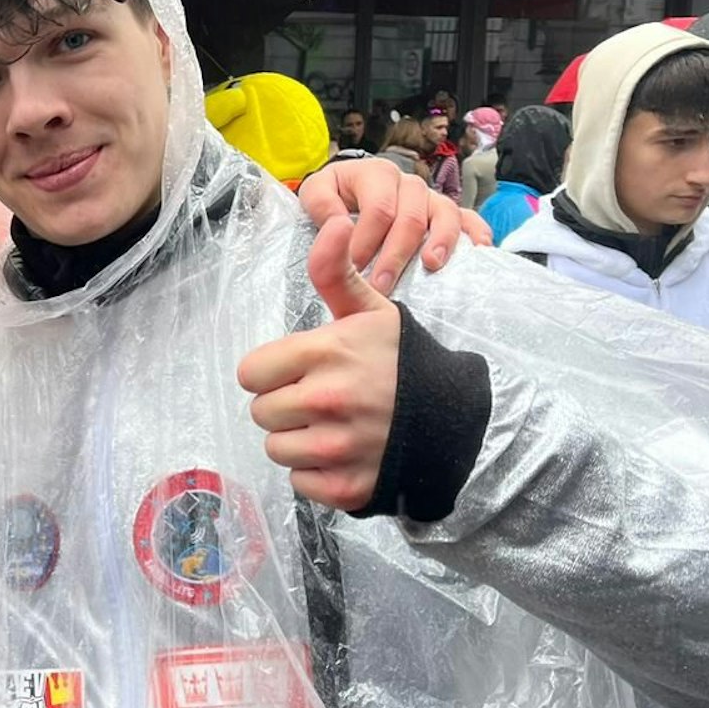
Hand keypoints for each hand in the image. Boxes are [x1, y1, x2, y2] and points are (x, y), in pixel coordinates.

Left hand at [237, 216, 400, 511]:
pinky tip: (343, 454)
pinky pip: (300, 483)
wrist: (457, 419)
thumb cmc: (404, 361)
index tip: (298, 371)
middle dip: (283, 405)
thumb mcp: (371, 311)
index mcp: (327, 354)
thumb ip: (335, 272)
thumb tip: (330, 220)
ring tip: (332, 426)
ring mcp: (338, 448)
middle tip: (319, 399)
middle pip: (261, 412)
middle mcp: (328, 401)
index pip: (251, 372)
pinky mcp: (347, 487)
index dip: (271, 372)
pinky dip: (316, 474)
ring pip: (276, 449)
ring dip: (297, 441)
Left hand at [298, 157, 489, 295]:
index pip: (378, 210)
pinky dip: (477, 232)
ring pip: (444, 215)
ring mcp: (431, 197)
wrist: (350, 190)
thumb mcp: (317, 193)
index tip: (353, 271)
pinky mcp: (448, 212)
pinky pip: (469, 218)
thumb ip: (321, 205)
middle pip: (410, 218)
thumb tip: (338, 224)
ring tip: (430, 266)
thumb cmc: (334, 197)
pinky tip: (480, 250)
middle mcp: (407, 183)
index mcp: (375, 174)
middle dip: (395, 256)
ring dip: (439, 243)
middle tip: (380, 288)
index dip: (366, 242)